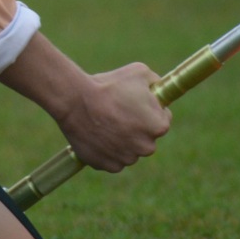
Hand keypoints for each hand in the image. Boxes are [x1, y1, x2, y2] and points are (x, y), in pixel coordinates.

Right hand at [55, 63, 170, 172]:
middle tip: (119, 112)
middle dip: (137, 127)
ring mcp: (126, 159)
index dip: (150, 110)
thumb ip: (155, 82)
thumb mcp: (139, 72)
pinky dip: (106, 150)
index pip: (163, 120)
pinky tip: (97, 134)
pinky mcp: (108, 166)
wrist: (76, 100)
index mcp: (158, 126)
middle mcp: (146, 147)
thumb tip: (158, 90)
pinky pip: (112, 159)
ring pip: (129, 150)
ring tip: (105, 121)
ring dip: (122, 140)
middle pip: (146, 138)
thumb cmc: (108, 86)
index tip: (136, 104)